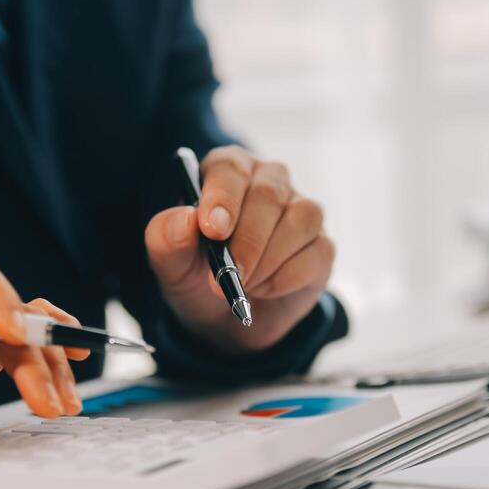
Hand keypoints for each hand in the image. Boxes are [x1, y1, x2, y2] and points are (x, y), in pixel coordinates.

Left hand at [145, 146, 334, 353]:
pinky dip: (287, 278)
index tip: (213, 230)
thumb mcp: (170, 264)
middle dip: (247, 241)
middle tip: (228, 275)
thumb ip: (166, 239)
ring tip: (243, 285)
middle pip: (269, 194)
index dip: (223, 197)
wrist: (225, 319)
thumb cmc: (196, 277)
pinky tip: (265, 290)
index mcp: (227, 172)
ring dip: (268, 261)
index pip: (231, 168)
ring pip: (301, 219)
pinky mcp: (321, 244)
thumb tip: (185, 220)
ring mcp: (300, 211)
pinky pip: (317, 252)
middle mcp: (268, 182)